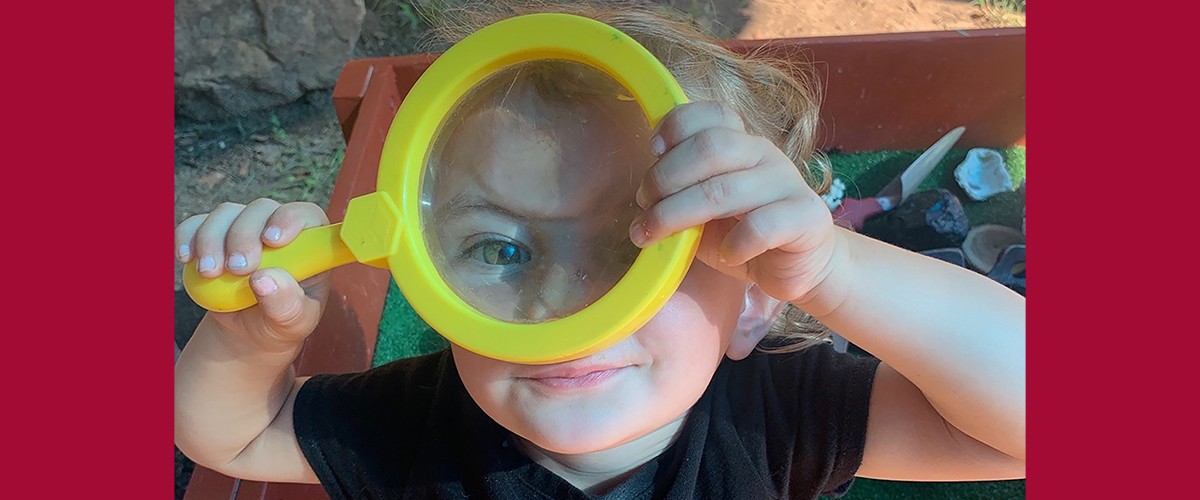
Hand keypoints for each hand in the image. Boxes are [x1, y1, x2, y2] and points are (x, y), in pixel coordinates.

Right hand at [176, 199, 331, 350]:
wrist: (249, 330)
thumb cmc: (280, 322)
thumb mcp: (293, 322)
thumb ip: (287, 303)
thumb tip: (264, 279)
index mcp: (308, 244)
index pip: (306, 215)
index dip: (289, 219)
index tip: (272, 241)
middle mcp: (276, 227)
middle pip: (261, 209)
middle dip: (244, 236)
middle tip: (238, 269)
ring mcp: (243, 227)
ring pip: (227, 213)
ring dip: (213, 239)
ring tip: (210, 273)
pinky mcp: (214, 235)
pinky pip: (196, 223)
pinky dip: (187, 237)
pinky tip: (187, 259)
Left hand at [631, 102, 838, 302]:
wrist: (799, 266)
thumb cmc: (744, 234)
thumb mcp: (705, 210)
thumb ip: (682, 193)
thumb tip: (643, 197)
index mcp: (740, 143)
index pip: (712, 113)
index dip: (677, 125)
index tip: (653, 150)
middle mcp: (764, 154)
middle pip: (710, 147)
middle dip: (664, 177)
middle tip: (644, 205)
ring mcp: (787, 183)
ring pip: (724, 189)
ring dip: (677, 214)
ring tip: (655, 236)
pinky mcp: (806, 217)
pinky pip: (761, 226)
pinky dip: (734, 244)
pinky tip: (726, 255)